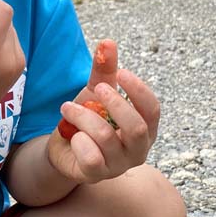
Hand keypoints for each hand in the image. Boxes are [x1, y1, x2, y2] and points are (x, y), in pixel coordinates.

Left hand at [47, 40, 159, 183]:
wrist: (63, 146)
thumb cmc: (88, 118)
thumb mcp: (95, 91)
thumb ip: (104, 70)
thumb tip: (108, 41)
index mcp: (144, 127)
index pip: (152, 110)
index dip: (139, 91)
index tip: (122, 73)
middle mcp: (137, 149)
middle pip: (136, 127)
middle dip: (114, 104)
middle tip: (95, 90)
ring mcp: (118, 166)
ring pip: (106, 138)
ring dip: (83, 117)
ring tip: (66, 107)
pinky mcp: (96, 175)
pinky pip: (90, 158)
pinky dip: (78, 141)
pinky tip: (72, 135)